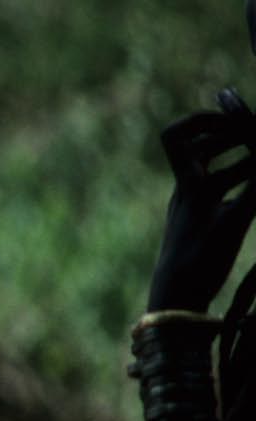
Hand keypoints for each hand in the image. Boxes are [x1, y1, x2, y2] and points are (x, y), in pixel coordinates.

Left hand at [148, 91, 255, 311]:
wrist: (174, 301)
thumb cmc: (198, 263)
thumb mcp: (234, 222)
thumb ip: (255, 185)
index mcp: (187, 185)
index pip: (175, 136)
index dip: (202, 119)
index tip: (235, 119)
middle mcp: (184, 191)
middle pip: (200, 148)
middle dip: (230, 136)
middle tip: (255, 137)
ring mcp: (190, 207)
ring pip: (213, 170)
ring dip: (241, 160)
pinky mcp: (198, 223)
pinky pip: (218, 191)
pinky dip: (239, 182)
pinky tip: (255, 187)